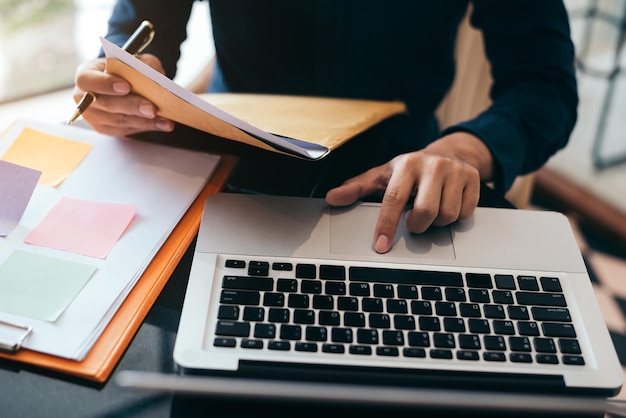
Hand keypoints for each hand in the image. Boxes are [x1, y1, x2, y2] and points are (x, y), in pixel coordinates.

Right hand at [71, 55, 174, 135]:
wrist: (126, 83)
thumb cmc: (128, 69)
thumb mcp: (136, 60)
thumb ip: (143, 64)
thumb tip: (155, 77)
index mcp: (86, 74)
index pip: (88, 80)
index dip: (105, 84)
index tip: (126, 86)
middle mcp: (83, 97)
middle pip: (106, 104)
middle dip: (131, 106)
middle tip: (152, 108)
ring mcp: (93, 116)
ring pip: (119, 121)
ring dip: (145, 121)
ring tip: (165, 119)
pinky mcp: (105, 129)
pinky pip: (126, 130)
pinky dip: (147, 127)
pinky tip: (162, 124)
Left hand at [325, 132, 492, 252]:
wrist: (450, 153)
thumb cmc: (410, 170)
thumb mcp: (382, 176)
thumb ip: (357, 188)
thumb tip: (332, 198)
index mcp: (406, 164)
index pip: (394, 200)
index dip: (386, 225)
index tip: (380, 246)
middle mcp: (432, 165)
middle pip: (425, 212)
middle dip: (416, 225)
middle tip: (413, 221)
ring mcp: (456, 171)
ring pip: (447, 216)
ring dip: (436, 222)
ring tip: (429, 210)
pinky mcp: (474, 179)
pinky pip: (464, 213)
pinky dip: (454, 217)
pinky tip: (447, 204)